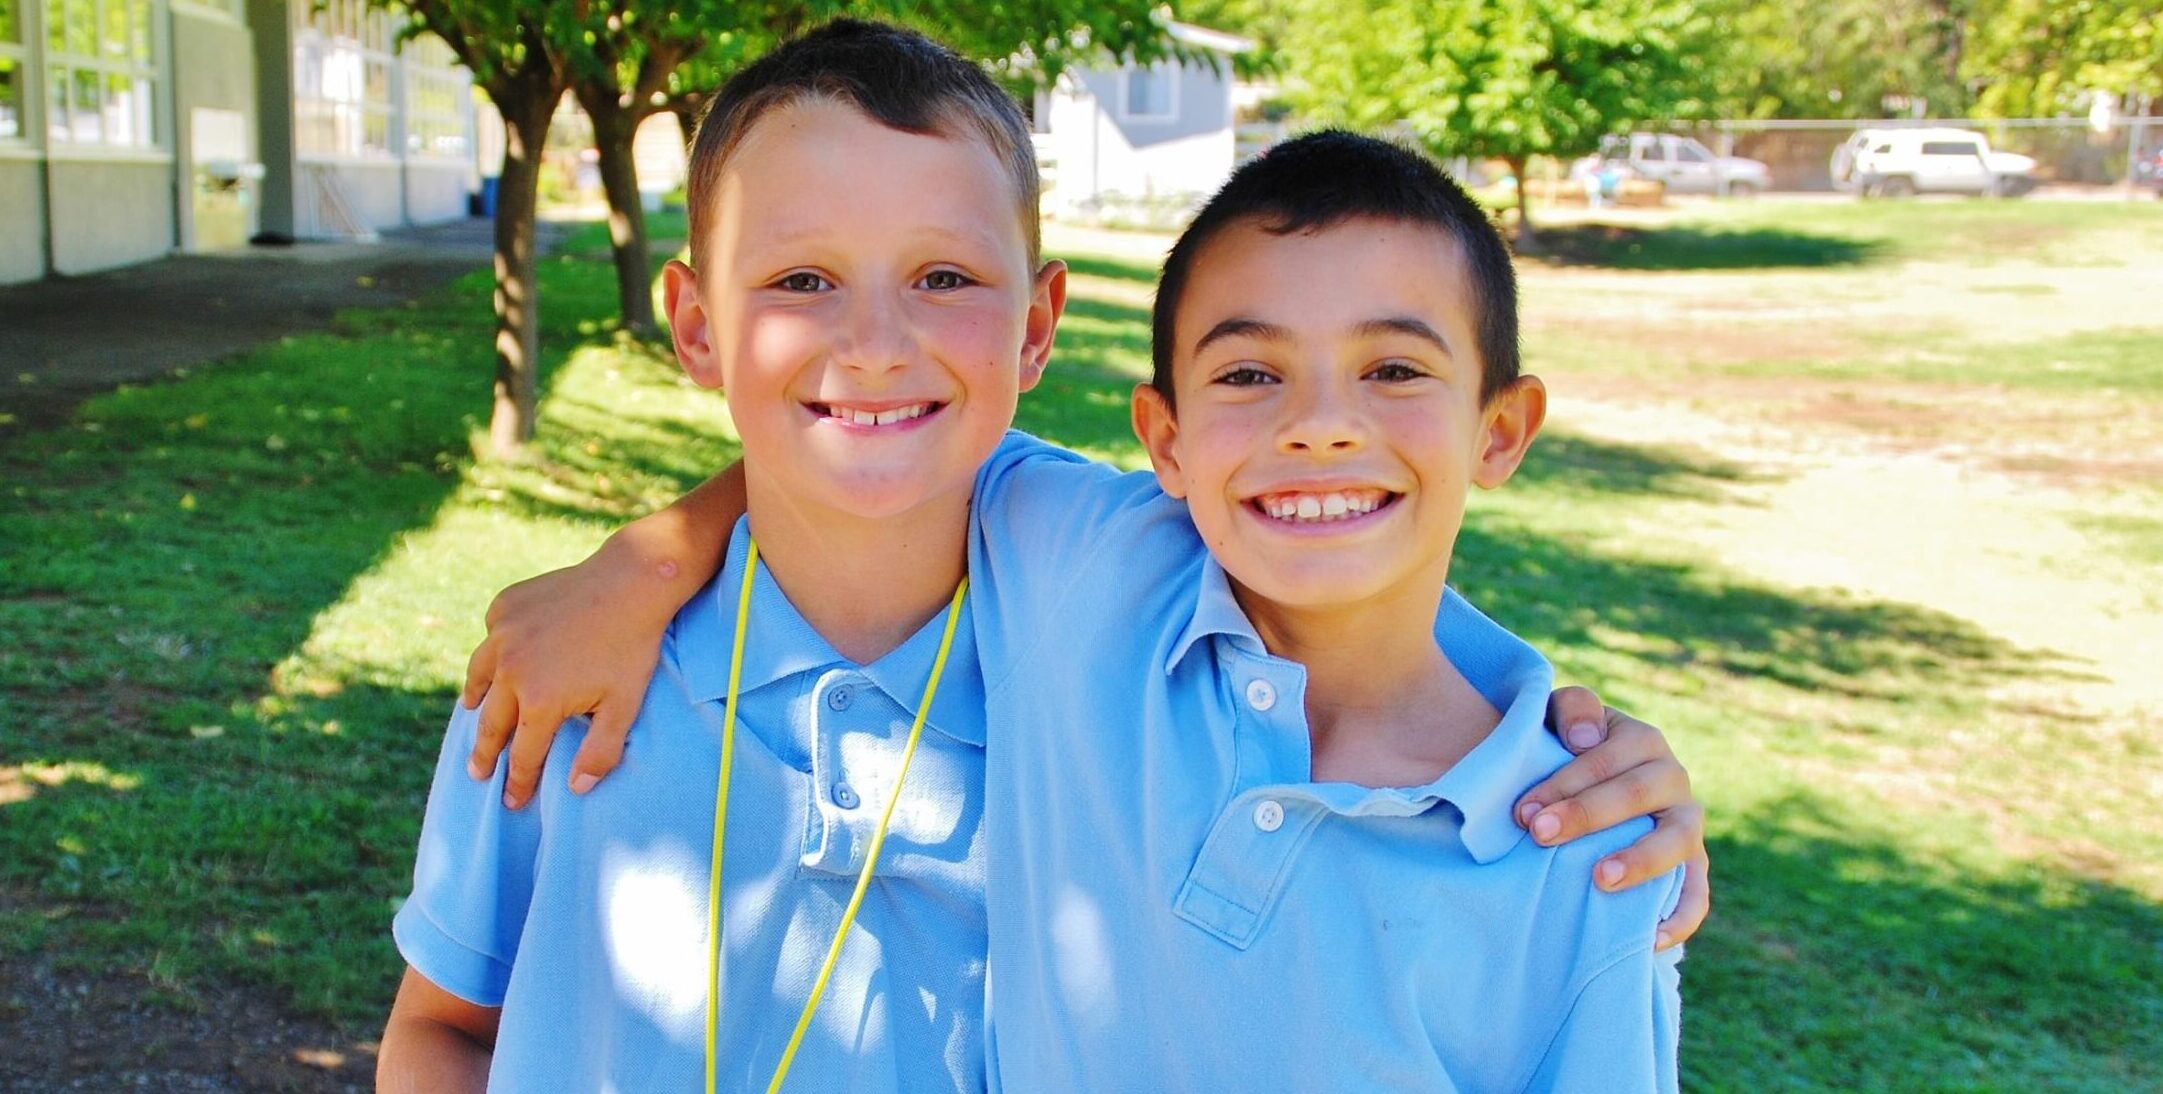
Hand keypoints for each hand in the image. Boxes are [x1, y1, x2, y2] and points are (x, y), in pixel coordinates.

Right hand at [459, 558, 669, 808]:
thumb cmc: (632, 646)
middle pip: (492, 723)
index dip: (518, 782)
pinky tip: (497, 660)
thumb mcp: (624, 706)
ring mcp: (502, 635)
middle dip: (485, 753)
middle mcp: (510, 670)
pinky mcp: (504, 606)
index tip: (511, 802)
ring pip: (479, 676)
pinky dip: (493, 652)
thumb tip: (576, 789)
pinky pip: (491, 637)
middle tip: (477, 772)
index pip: (522, 755)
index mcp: (539, 701)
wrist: (630, 579)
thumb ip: (600, 751)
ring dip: (476, 700)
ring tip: (474, 712)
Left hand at [1521, 687, 1710, 950]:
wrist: (1584, 786)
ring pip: (1678, 839)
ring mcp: (1688, 823)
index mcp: (1641, 740)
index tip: (1522, 810)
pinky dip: (1682, 917)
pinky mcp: (1693, 865)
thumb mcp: (1560, 716)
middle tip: (1539, 835)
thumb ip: (1571, 708)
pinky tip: (1650, 939)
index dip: (1564, 782)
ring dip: (1641, 859)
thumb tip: (1584, 739)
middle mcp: (1672, 778)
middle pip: (1637, 793)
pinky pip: (1698, 893)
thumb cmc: (1563, 750)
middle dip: (1587, 814)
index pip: (1604, 759)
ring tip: (1600, 879)